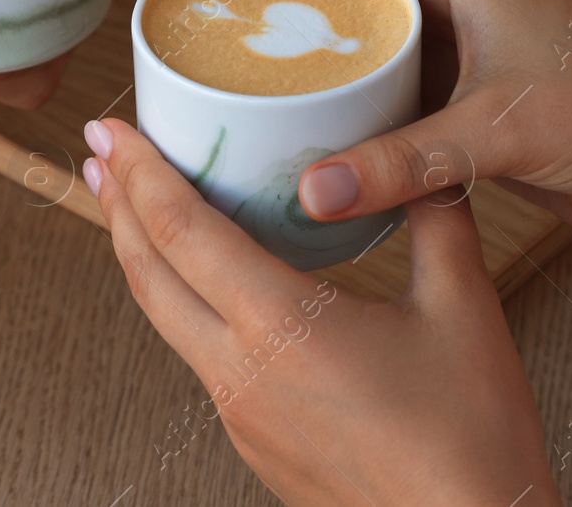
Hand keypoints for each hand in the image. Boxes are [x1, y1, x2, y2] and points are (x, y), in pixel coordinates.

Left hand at [82, 118, 559, 506]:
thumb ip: (436, 219)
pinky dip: (184, 301)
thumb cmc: (472, 439)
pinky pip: (201, 356)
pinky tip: (209, 285)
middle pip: (148, 276)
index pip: (182, 231)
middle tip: (99, 151)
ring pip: (167, 320)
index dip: (139, 172)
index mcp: (280, 327)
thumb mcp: (464, 307)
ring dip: (144, 255)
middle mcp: (241, 373)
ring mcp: (241, 415)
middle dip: (117, 205)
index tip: (108, 128)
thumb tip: (426, 165)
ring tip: (135, 208)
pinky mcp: (256, 444)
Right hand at [279, 0, 571, 240]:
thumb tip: (312, 189)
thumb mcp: (500, 129)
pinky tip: (320, 148)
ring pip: (379, 57)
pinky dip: (363, 123)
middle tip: (227, 40)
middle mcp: (462, 10)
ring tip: (257, 95)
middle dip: (297, 12)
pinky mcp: (480, 113)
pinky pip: (403, 109)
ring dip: (330, 73)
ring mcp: (470, 62)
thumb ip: (405, 161)